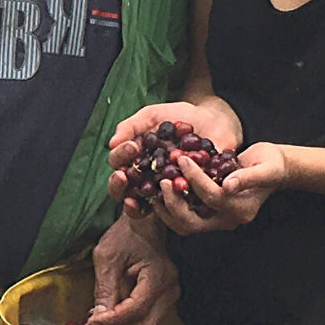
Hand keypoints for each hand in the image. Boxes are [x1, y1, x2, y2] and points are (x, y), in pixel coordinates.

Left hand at [82, 214, 180, 324]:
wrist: (144, 227)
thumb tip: (97, 319)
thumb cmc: (125, 236)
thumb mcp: (107, 257)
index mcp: (159, 276)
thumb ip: (104, 288)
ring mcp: (170, 301)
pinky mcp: (163, 307)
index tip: (89, 323)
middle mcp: (170, 292)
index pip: (137, 310)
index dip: (111, 322)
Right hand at [107, 101, 243, 214]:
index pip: (116, 164)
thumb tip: (110, 143)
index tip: (132, 146)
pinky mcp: (187, 197)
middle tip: (123, 174)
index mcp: (134, 160)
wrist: (214, 121)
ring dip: (140, 198)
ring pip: (144, 204)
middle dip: (118, 185)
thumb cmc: (179, 117)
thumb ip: (131, 126)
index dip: (119, 158)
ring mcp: (165, 190)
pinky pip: (176, 208)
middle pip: (122, 191)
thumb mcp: (153, 116)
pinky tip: (176, 193)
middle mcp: (145, 178)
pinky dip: (173, 203)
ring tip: (143, 189)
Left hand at [144, 139, 289, 236]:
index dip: (196, 178)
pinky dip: (168, 207)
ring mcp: (215, 219)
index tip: (182, 158)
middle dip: (174, 203)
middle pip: (193, 223)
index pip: (213, 197)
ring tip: (157, 187)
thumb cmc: (271, 164)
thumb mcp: (267, 167)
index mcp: (241, 210)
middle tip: (162, 180)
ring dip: (167, 209)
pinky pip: (183, 217)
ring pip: (184, 225)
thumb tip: (228, 185)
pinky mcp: (205, 213)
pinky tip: (159, 189)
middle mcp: (227, 220)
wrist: (271, 168)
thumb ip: (249, 177)